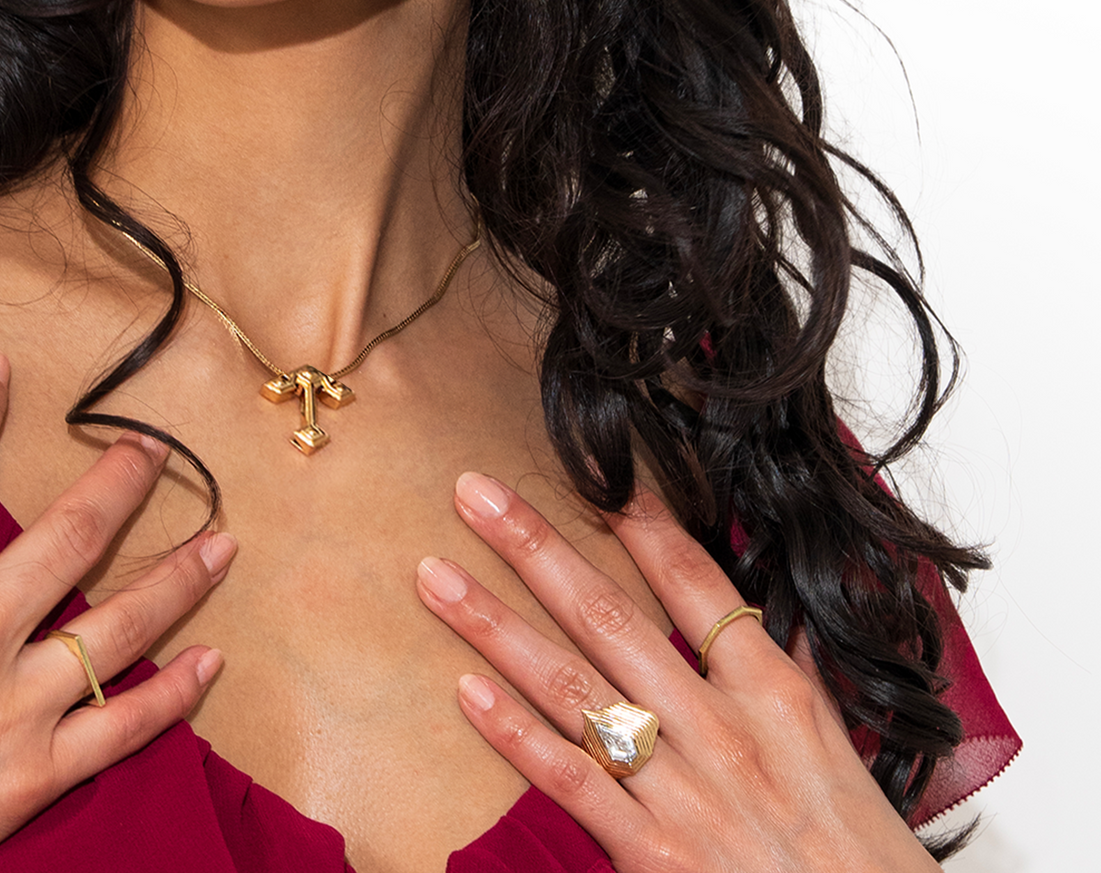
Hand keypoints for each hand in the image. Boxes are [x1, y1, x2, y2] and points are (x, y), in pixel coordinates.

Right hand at [0, 352, 232, 872]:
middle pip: (70, 535)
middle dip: (121, 482)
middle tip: (154, 449)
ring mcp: (9, 708)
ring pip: (118, 626)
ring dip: (178, 576)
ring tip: (222, 540)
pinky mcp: (27, 779)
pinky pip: (118, 729)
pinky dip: (172, 696)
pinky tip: (209, 663)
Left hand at [415, 474, 934, 872]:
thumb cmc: (863, 859)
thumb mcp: (837, 746)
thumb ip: (783, 666)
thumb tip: (754, 597)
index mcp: (776, 693)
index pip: (693, 580)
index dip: (636, 519)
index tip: (585, 465)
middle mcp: (723, 730)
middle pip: (610, 617)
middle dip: (534, 547)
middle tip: (473, 492)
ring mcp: (685, 793)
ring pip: (571, 689)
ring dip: (495, 627)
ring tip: (435, 576)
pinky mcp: (655, 856)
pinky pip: (571, 780)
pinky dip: (515, 734)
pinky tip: (466, 690)